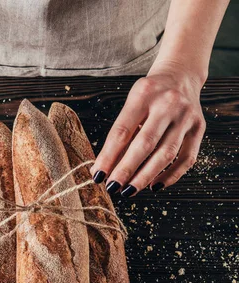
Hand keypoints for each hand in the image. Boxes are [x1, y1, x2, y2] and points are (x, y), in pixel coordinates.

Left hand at [90, 66, 205, 196]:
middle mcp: (168, 103)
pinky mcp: (199, 127)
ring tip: (129, 191)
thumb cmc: (149, 96)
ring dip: (145, 177)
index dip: (108, 156)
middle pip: (145, 144)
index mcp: (144, 94)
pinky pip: (187, 159)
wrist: (181, 76)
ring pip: (166, 154)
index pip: (122, 131)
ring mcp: (186, 115)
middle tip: (113, 187)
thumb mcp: (132, 104)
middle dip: (126, 169)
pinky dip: (170, 176)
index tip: (98, 175)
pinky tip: (154, 186)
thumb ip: (122, 134)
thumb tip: (106, 169)